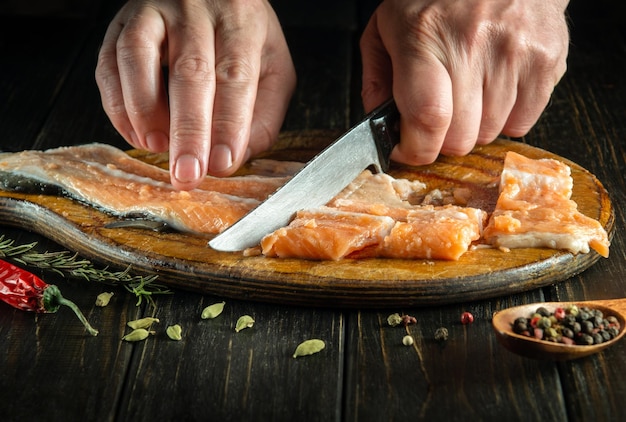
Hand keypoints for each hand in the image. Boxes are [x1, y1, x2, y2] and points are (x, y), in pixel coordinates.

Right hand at [95, 0, 295, 189]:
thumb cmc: (244, 38)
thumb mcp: (273, 69)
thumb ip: (263, 115)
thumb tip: (234, 158)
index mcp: (241, 22)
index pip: (235, 75)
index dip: (228, 124)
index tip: (222, 163)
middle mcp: (196, 11)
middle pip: (190, 72)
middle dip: (188, 130)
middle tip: (186, 173)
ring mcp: (153, 13)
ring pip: (138, 58)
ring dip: (144, 112)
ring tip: (157, 148)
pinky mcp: (120, 24)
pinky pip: (109, 63)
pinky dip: (117, 104)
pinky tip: (135, 133)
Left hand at [360, 0, 569, 164]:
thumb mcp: (387, 26)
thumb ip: (377, 80)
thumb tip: (381, 126)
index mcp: (424, 36)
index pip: (428, 117)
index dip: (416, 148)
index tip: (407, 148)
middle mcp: (472, 44)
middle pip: (460, 138)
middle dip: (443, 139)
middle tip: (439, 115)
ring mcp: (514, 53)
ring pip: (490, 134)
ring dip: (475, 126)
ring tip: (469, 91)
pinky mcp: (546, 60)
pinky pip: (522, 123)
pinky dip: (506, 118)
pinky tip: (495, 89)